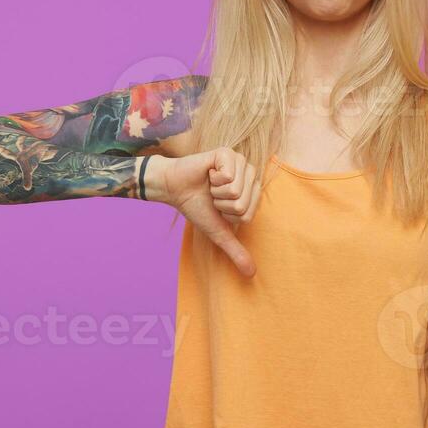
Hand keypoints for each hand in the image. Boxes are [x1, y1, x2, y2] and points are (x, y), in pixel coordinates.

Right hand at [144, 149, 260, 276]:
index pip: (248, 214)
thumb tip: (251, 274)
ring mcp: (240, 162)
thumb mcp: (219, 232)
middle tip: (213, 194)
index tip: (218, 206)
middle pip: (242, 203)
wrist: (174, 189)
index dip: (228, 215)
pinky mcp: (227, 153)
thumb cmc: (198, 207)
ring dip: (216, 192)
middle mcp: (250, 175)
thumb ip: (236, 251)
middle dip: (222, 204)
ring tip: (210, 184)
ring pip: (235, 190)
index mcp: (253, 192)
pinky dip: (213, 178)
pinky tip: (208, 173)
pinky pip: (228, 175)